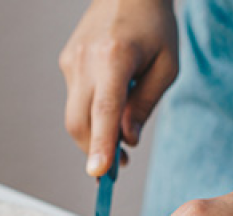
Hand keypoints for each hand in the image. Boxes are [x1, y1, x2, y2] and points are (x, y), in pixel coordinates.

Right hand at [59, 0, 177, 175]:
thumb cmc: (154, 25)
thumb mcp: (166, 67)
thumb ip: (145, 106)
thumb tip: (127, 142)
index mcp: (114, 57)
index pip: (104, 110)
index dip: (100, 144)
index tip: (98, 172)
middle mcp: (86, 60)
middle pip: (79, 123)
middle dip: (94, 151)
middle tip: (116, 168)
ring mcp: (71, 61)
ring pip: (75, 117)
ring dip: (93, 137)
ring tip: (118, 142)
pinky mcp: (66, 63)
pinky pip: (76, 102)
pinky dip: (91, 117)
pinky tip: (108, 108)